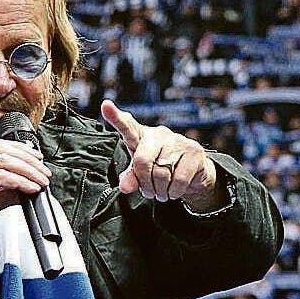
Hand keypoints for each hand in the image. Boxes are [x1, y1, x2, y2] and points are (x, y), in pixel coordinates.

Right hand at [0, 138, 50, 265]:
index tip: (37, 159)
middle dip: (29, 160)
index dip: (21, 150)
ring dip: (28, 171)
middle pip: (4, 149)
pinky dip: (20, 182)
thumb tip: (27, 184)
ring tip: (41, 181)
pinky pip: (1, 178)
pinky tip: (30, 189)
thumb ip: (6, 189)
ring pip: (5, 161)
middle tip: (44, 172)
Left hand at [102, 100, 224, 209]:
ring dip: (160, 191)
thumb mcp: (142, 174)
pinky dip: (174, 192)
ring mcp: (178, 141)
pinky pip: (179, 180)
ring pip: (161, 174)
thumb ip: (131, 178)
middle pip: (142, 161)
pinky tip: (174, 190)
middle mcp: (159, 134)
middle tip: (150, 192)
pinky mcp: (194, 151)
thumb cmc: (162, 168)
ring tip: (162, 192)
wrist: (194, 172)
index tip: (106, 106)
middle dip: (145, 184)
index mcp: (141, 136)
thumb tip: (125, 187)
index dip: (115, 117)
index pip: (126, 126)